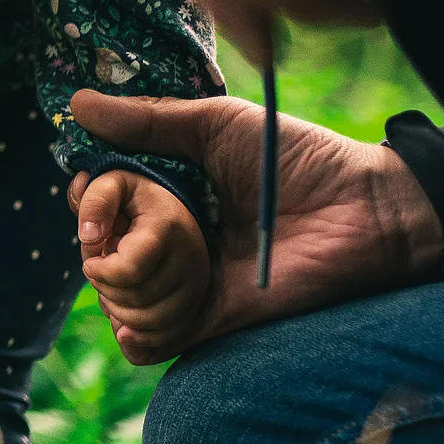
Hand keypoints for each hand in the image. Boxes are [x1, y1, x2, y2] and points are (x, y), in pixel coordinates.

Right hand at [66, 90, 443, 362]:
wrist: (368, 211)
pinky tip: (130, 324)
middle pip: (99, 250)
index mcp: (167, 189)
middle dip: (94, 242)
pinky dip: (136, 337)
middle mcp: (171, 237)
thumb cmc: (298, 158)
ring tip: (125, 268)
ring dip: (113, 286)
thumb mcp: (218, 125)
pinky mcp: (213, 320)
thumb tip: (75, 102)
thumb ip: (150, 119)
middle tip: (106, 233)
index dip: (88, 197)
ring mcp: (189, 280)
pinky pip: (157, 341)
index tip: (89, 189)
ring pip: (119, 297)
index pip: (101, 200)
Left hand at [75, 171, 210, 365]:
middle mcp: (191, 262)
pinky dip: (138, 339)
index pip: (128, 271)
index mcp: (167, 230)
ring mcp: (197, 287)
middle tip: (100, 274)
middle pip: (136, 301)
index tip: (91, 261)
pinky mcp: (196, 307)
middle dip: (104, 291)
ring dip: (118, 315)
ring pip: (150, 325)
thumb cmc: (133, 197)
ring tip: (111, 291)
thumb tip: (88, 236)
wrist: (171, 208)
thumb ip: (95, 201)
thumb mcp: (111, 183)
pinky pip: (166, 341)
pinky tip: (122, 323)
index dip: (99, 272)